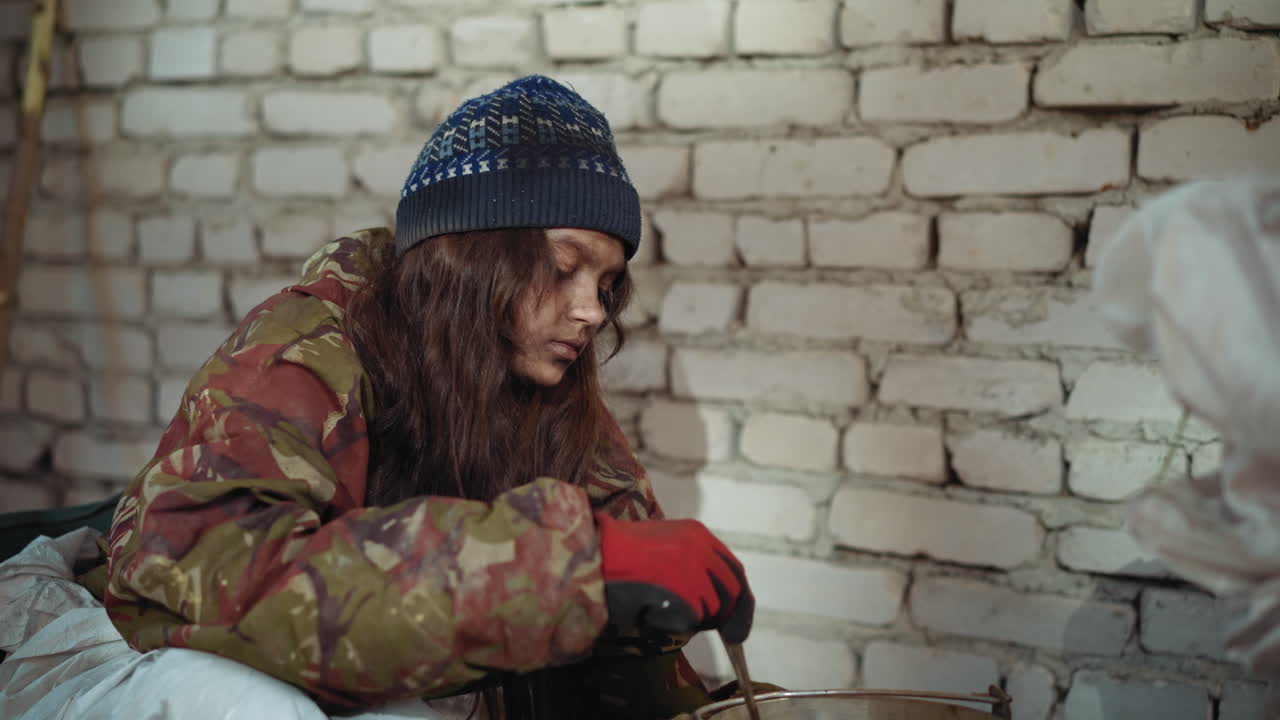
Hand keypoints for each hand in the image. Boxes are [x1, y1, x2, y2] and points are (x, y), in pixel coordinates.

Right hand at [595, 512, 753, 642]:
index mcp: (697, 534)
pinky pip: (687, 623)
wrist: (594, 558)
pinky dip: (671, 624)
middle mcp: (702, 551)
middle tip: (720, 633)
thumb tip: (712, 593)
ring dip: (691, 618)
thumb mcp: (662, 544)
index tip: (736, 623)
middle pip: (730, 593)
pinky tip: (649, 611)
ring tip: (659, 607)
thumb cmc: (619, 553)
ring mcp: (695, 574)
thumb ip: (690, 561)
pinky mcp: (685, 597)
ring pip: (709, 611)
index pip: (733, 570)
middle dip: (724, 616)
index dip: (739, 600)